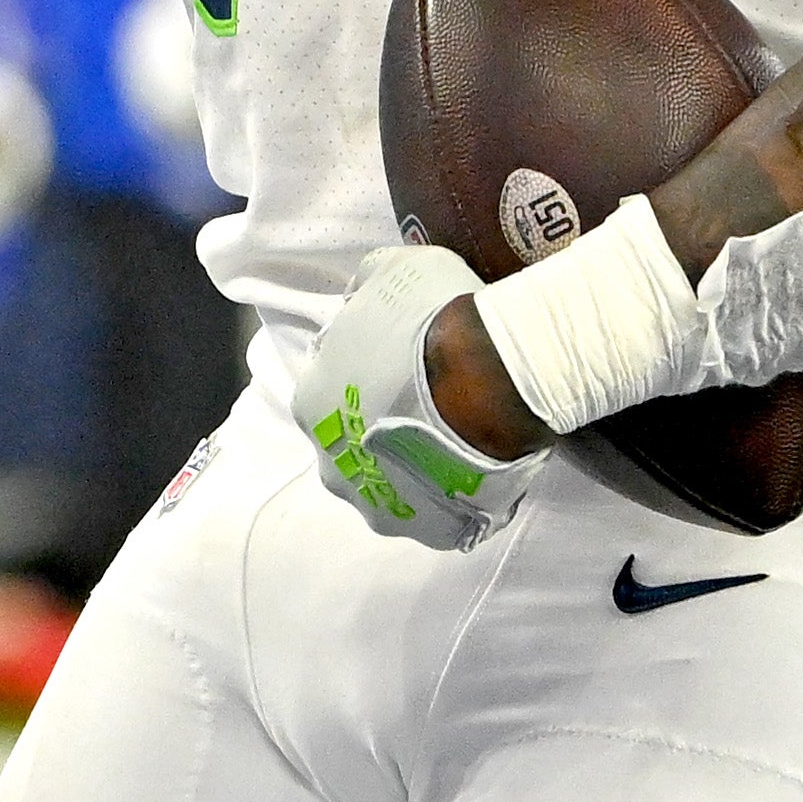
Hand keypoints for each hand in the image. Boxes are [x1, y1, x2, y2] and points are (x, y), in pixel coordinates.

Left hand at [291, 244, 533, 551]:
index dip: (366, 379)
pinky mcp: (421, 529)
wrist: (490, 375)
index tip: (401, 369)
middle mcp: (332, 462)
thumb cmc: (433, 319)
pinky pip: (431, 517)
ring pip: (389, 487)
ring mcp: (376, 503)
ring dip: (413, 471)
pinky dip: (447, 500)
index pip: (329, 392)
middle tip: (428, 408)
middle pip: (353, 448)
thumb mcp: (391, 272)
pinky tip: (473, 474)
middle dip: (383, 431)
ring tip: (455, 445)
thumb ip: (367, 287)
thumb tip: (361, 293)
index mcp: (312, 401)